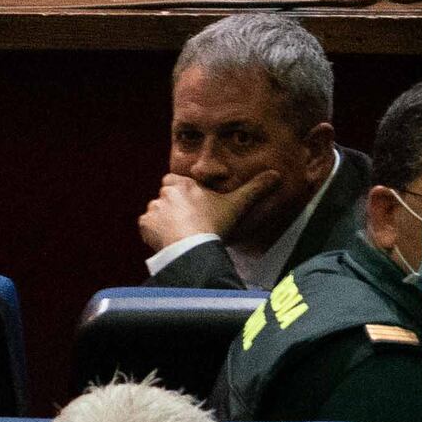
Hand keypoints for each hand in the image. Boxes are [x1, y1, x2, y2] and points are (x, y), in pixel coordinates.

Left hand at [138, 168, 253, 257]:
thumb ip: (255, 189)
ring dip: (164, 221)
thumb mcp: (237, 204)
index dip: (184, 192)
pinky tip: (169, 241)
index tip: (194, 205)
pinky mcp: (145, 225)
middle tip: (189, 223)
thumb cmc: (213, 223)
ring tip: (180, 235)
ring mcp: (153, 209)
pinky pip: (147, 227)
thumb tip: (275, 175)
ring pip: (157, 212)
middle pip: (166, 197)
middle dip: (174, 207)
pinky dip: (154, 234)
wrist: (192, 246)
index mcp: (183, 184)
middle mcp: (165, 193)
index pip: (177, 181)